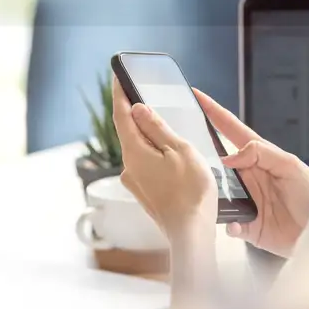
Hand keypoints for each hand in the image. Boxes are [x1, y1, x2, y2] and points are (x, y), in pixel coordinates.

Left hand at [112, 78, 217, 240]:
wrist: (191, 233)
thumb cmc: (191, 192)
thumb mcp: (179, 150)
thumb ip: (157, 128)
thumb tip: (137, 109)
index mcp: (134, 152)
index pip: (120, 115)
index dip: (118, 93)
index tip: (117, 75)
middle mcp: (129, 167)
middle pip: (129, 132)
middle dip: (135, 113)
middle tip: (140, 93)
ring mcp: (135, 182)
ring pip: (139, 149)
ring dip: (147, 135)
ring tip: (162, 124)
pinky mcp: (144, 193)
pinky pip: (145, 164)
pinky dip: (153, 153)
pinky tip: (169, 154)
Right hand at [193, 89, 308, 257]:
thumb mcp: (291, 166)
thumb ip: (261, 153)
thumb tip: (228, 157)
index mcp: (257, 156)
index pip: (230, 129)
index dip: (213, 112)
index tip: (196, 96)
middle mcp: (246, 177)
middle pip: (215, 161)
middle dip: (197, 154)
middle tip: (181, 148)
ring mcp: (243, 200)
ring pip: (214, 192)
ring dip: (208, 191)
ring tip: (201, 189)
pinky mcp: (245, 225)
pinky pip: (227, 223)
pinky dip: (227, 223)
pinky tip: (233, 223)